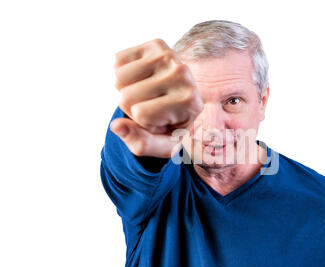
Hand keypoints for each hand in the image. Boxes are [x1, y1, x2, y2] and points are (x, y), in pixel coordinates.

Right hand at [110, 39, 202, 157]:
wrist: (184, 101)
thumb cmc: (172, 127)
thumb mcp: (162, 145)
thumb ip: (141, 143)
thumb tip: (116, 126)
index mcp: (190, 103)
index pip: (141, 114)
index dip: (144, 123)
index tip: (161, 121)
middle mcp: (183, 75)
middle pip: (127, 97)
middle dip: (132, 107)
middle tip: (151, 106)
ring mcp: (171, 56)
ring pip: (119, 78)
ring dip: (126, 89)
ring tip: (147, 93)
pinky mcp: (157, 44)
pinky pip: (117, 61)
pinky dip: (123, 73)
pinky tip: (142, 78)